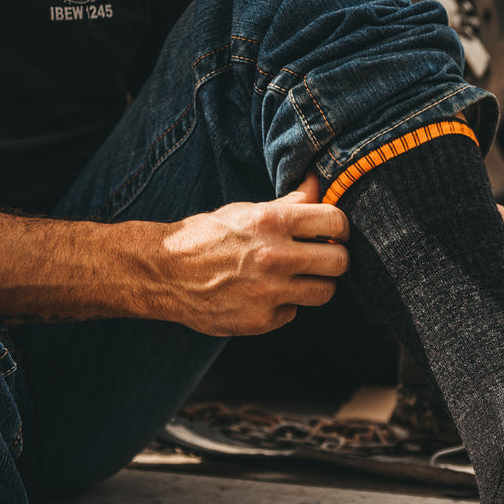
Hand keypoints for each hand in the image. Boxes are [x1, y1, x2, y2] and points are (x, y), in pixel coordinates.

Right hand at [157, 173, 349, 335]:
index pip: (334, 221)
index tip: (334, 232)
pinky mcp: (262, 320)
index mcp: (272, 222)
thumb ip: (288, 202)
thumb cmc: (206, 237)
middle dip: (334, 258)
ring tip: (298, 278)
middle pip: (340, 261)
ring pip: (325, 291)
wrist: (162, 274)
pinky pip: (294, 312)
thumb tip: (318, 182)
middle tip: (323, 258)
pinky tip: (264, 295)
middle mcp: (275, 257)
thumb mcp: (246, 212)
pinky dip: (285, 305)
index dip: (339, 227)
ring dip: (316, 284)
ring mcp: (270, 292)